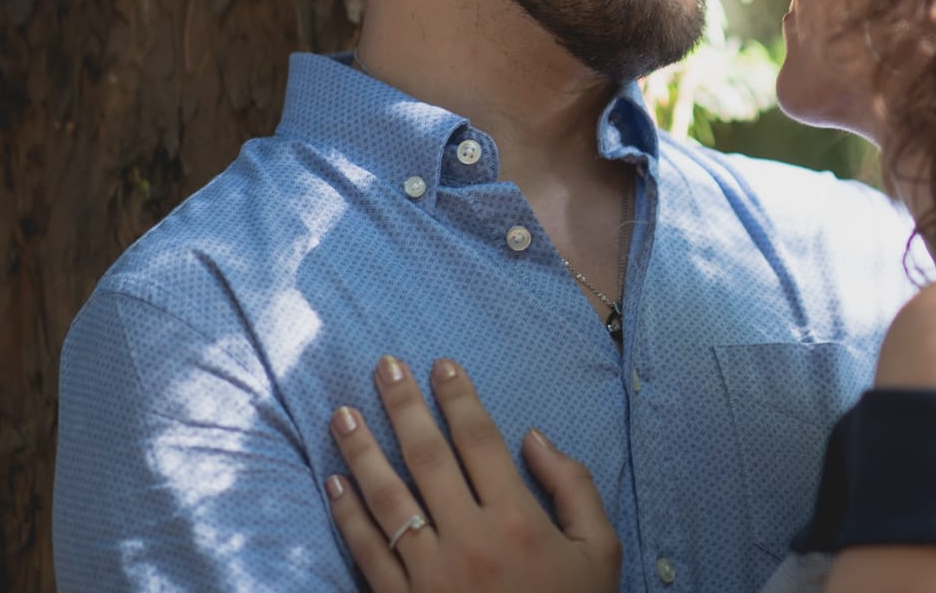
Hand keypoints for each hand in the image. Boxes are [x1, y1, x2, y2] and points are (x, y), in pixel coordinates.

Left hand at [326, 356, 620, 591]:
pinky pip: (367, 552)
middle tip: (384, 366)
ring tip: (344, 413)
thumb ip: (573, 487)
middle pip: (428, 458)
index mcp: (519, 520)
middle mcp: (469, 539)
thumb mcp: (600, 550)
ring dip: (361, 451)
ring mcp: (430, 574)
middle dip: (404, 407)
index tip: (441, 364)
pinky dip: (347, 514)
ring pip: (388, 498)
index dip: (459, 398)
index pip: (480, 442)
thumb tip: (533, 437)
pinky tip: (335, 482)